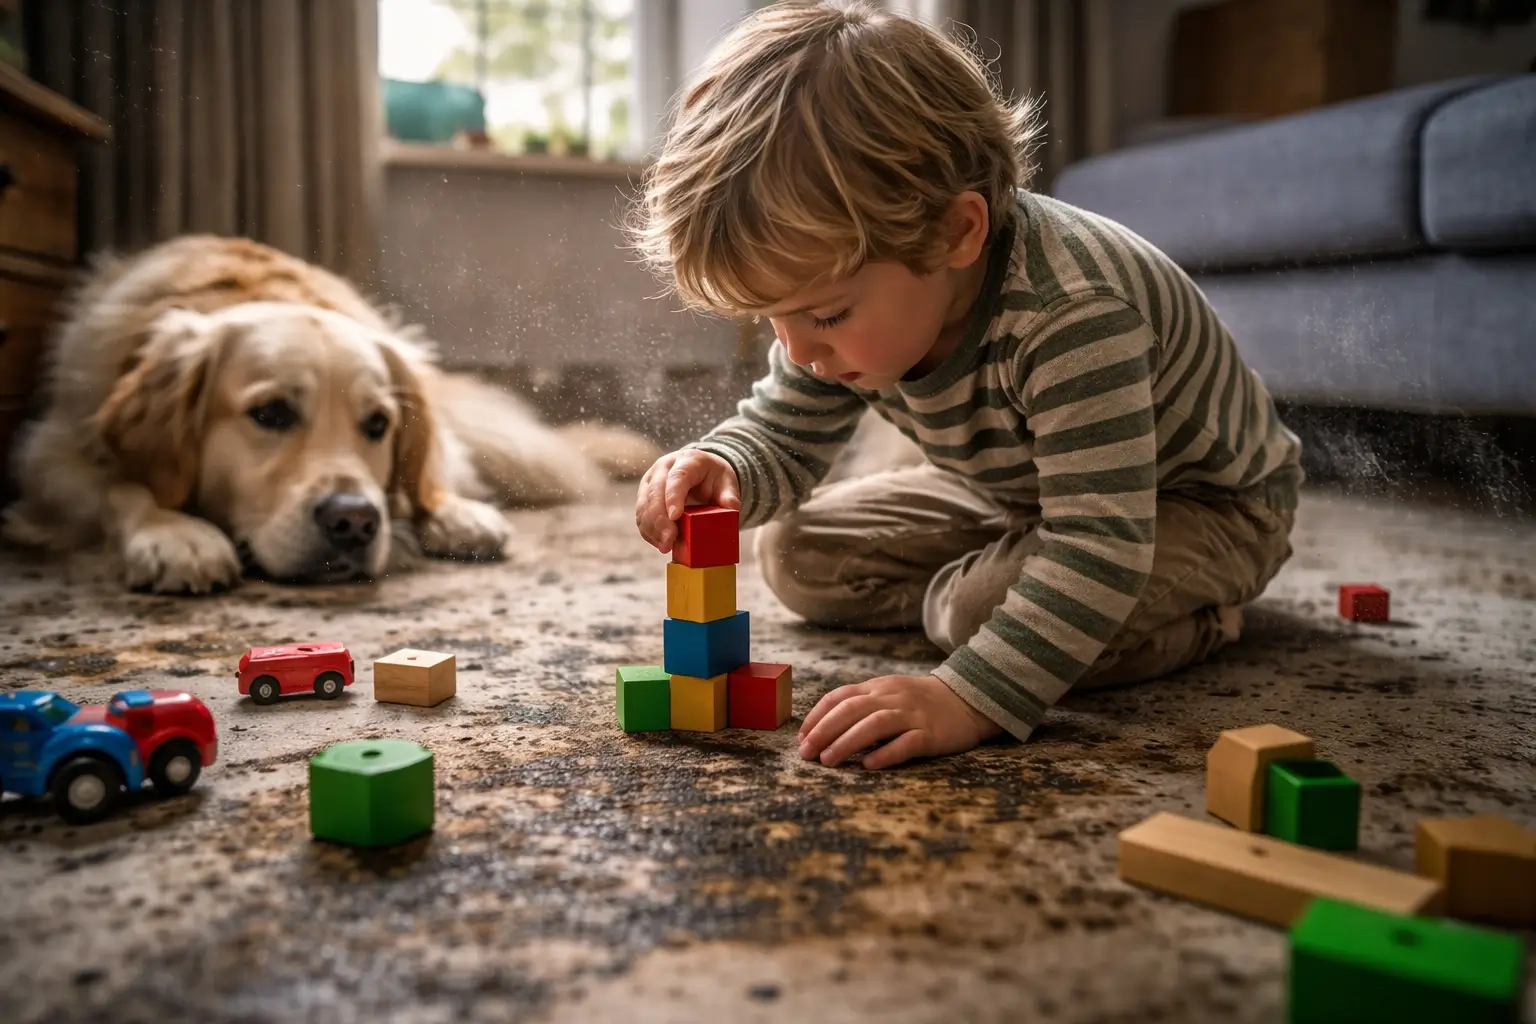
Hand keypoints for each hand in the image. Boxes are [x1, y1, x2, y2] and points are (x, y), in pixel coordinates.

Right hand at [634, 448, 740, 553]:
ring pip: (644, 504)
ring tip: (665, 546)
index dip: (673, 497)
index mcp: (688, 460)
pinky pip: (641, 515)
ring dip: (652, 528)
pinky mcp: (644, 495)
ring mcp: (651, 480)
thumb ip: (729, 495)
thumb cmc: (713, 478)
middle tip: (668, 541)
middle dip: (660, 519)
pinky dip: (648, 531)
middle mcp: (664, 467)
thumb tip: (730, 508)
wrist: (701, 472)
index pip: (677, 477)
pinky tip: (658, 543)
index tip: (675, 517)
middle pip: (656, 492)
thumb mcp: (727, 482)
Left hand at [797, 673, 1002, 769]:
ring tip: (828, 760)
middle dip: (824, 731)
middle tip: (806, 753)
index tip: (801, 737)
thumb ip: (861, 705)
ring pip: (875, 724)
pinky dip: (886, 753)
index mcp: (878, 687)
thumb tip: (823, 729)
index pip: (839, 697)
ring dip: (847, 742)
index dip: (817, 717)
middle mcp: (892, 697)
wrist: (967, 700)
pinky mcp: (932, 734)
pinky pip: (906, 742)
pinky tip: (869, 765)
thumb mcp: (888, 694)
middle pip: (852, 710)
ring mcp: (912, 715)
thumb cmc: (919, 702)